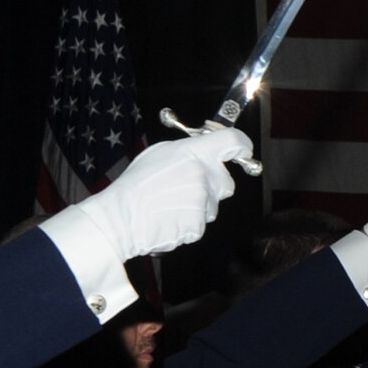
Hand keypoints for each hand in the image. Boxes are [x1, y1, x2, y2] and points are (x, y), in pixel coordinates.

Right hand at [73, 127, 253, 258]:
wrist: (122, 217)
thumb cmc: (136, 184)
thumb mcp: (160, 153)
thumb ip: (189, 152)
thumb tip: (205, 154)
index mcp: (194, 153)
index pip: (233, 142)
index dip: (242, 145)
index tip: (244, 150)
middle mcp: (205, 176)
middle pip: (227, 182)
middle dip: (214, 185)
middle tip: (188, 186)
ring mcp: (204, 202)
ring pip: (212, 205)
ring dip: (198, 205)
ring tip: (169, 203)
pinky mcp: (200, 226)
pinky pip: (201, 222)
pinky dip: (188, 221)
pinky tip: (169, 217)